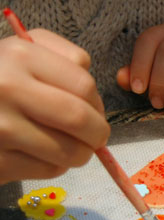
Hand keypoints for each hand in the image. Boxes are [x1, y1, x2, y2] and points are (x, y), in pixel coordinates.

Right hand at [0, 29, 109, 183]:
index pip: (84, 86)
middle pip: (80, 119)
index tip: (94, 112)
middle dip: (98, 133)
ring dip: (81, 153)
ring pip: (70, 151)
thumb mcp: (23, 50)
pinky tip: (43, 154)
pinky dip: (56, 165)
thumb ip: (65, 58)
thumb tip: (94, 97)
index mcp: (19, 56)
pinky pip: (50, 169)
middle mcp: (7, 90)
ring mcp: (0, 128)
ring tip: (72, 146)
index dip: (97, 104)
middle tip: (95, 136)